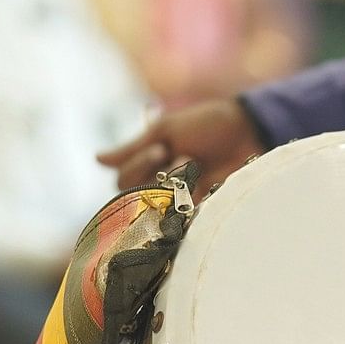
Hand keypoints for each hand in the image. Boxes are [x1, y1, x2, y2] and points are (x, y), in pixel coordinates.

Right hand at [97, 98, 264, 195]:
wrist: (248, 132)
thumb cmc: (206, 125)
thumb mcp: (165, 130)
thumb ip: (132, 148)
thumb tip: (96, 159)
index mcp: (147, 164)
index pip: (123, 181)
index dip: (138, 167)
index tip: (160, 148)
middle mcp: (160, 184)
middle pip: (137, 199)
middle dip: (156, 177)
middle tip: (180, 157)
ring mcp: (181, 199)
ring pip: (161, 209)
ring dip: (177, 185)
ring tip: (197, 165)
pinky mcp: (202, 208)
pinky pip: (185, 218)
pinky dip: (190, 205)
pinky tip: (202, 185)